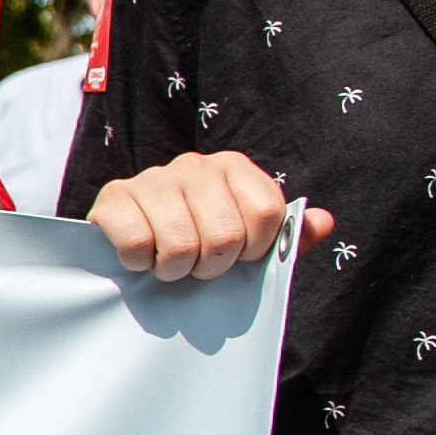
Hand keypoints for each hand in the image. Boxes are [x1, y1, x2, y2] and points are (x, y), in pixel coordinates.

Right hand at [84, 150, 334, 281]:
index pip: (267, 212)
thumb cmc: (198, 239)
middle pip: (225, 235)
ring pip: (180, 244)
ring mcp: (151, 178)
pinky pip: (136, 244)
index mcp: (234, 167)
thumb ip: (287, 234)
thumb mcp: (248, 240)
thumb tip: (322, 222)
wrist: (132, 236)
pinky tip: (141, 256)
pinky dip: (139, 263)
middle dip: (213, 266)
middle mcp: (194, 164)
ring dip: (175, 270)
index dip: (257, 249)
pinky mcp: (113, 196)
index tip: (241, 258)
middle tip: (200, 266)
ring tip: (170, 265)